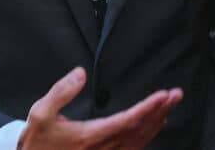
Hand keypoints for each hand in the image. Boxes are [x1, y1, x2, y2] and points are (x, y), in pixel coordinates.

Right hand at [18, 67, 181, 149]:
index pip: (127, 120)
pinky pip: (133, 148)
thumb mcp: (41, 114)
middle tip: (177, 95)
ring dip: (157, 121)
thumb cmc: (38, 142)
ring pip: (140, 140)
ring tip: (171, 105)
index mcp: (90, 136)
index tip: (163, 95)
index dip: (148, 108)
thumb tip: (80, 73)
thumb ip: (61, 92)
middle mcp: (104, 149)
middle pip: (140, 129)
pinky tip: (155, 124)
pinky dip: (148, 135)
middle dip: (160, 110)